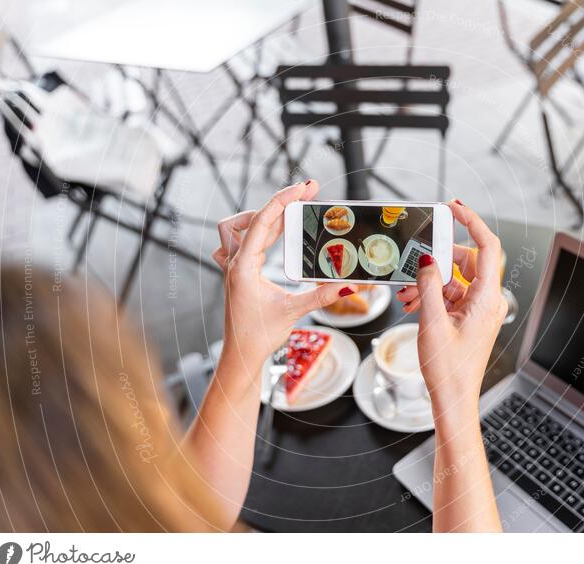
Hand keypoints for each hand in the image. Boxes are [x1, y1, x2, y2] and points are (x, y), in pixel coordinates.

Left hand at [212, 181, 353, 369]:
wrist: (240, 356)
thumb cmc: (257, 336)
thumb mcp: (293, 312)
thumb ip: (322, 295)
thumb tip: (349, 284)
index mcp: (243, 267)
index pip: (262, 222)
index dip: (283, 200)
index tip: (303, 187)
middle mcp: (235, 263)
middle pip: (253, 219)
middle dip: (280, 203)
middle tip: (307, 193)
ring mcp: (234, 267)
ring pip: (240, 227)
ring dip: (263, 216)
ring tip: (290, 212)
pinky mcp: (238, 273)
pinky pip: (241, 242)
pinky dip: (257, 232)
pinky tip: (274, 235)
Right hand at [414, 201, 507, 417]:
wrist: (453, 400)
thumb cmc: (449, 369)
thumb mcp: (432, 322)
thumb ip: (428, 285)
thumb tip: (426, 258)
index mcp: (487, 299)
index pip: (487, 247)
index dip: (472, 222)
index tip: (454, 208)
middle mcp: (488, 301)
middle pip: (465, 262)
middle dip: (437, 262)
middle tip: (415, 265)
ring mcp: (479, 310)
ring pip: (454, 279)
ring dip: (429, 282)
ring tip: (408, 296)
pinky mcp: (469, 318)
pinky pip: (451, 295)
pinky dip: (431, 296)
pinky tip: (413, 304)